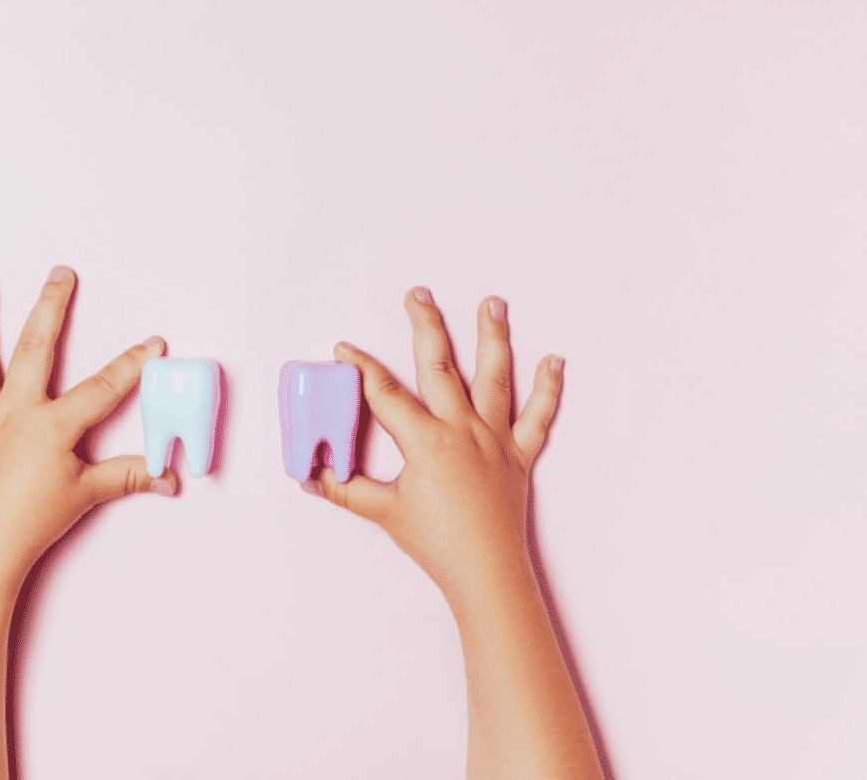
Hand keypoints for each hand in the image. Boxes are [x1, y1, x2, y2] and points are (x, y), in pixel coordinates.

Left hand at [0, 266, 176, 585]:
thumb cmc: (31, 523)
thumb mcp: (87, 494)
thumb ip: (128, 476)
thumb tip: (168, 477)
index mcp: (51, 426)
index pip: (102, 387)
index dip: (132, 363)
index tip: (152, 341)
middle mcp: (14, 412)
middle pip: (36, 348)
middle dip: (52, 306)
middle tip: (60, 274)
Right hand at [315, 289, 563, 602]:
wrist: (485, 572)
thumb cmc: (436, 543)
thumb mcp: (382, 512)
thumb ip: (344, 489)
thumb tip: (311, 476)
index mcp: (425, 440)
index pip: (385, 393)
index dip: (362, 368)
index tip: (346, 350)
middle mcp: (461, 429)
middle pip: (440, 365)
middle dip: (426, 325)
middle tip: (419, 295)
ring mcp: (494, 439)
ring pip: (495, 377)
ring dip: (494, 337)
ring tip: (493, 303)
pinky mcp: (519, 455)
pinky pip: (537, 418)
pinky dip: (548, 389)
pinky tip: (555, 361)